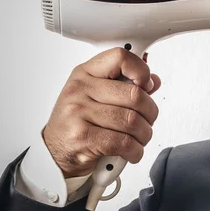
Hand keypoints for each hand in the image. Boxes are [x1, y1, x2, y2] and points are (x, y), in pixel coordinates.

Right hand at [42, 48, 161, 178]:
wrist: (55, 153)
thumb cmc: (79, 123)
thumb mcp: (98, 97)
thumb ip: (125, 87)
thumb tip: (153, 81)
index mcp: (85, 74)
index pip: (120, 58)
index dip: (141, 71)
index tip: (146, 86)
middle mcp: (79, 90)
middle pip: (134, 95)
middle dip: (150, 113)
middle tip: (147, 122)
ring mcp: (78, 113)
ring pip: (132, 121)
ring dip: (144, 135)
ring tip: (139, 139)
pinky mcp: (82, 137)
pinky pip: (124, 142)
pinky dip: (135, 151)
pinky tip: (131, 151)